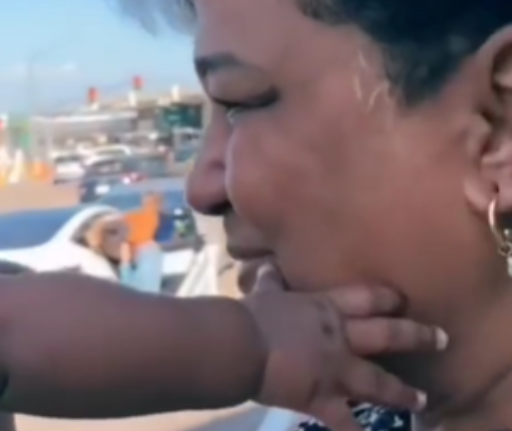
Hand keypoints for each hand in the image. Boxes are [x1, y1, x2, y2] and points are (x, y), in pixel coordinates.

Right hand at [246, 265, 445, 430]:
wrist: (240, 345)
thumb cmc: (252, 316)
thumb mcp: (264, 294)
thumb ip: (272, 283)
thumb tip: (270, 267)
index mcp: (325, 308)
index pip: (365, 298)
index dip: (387, 299)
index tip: (402, 300)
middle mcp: (340, 337)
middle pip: (387, 334)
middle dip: (417, 336)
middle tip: (441, 339)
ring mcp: (337, 370)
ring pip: (379, 382)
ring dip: (402, 392)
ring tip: (421, 400)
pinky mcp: (324, 400)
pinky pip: (347, 424)